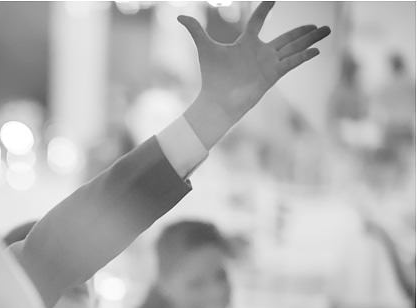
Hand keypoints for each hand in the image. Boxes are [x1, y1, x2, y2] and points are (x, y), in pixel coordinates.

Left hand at [181, 1, 329, 147]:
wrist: (217, 100)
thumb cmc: (212, 76)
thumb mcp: (205, 48)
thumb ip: (195, 31)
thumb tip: (179, 16)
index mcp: (246, 43)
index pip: (259, 21)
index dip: (264, 9)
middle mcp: (261, 52)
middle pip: (287, 37)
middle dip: (303, 31)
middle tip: (319, 24)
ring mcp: (268, 64)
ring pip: (294, 48)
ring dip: (311, 40)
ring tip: (327, 31)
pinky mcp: (273, 75)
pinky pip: (292, 62)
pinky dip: (304, 56)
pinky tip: (317, 50)